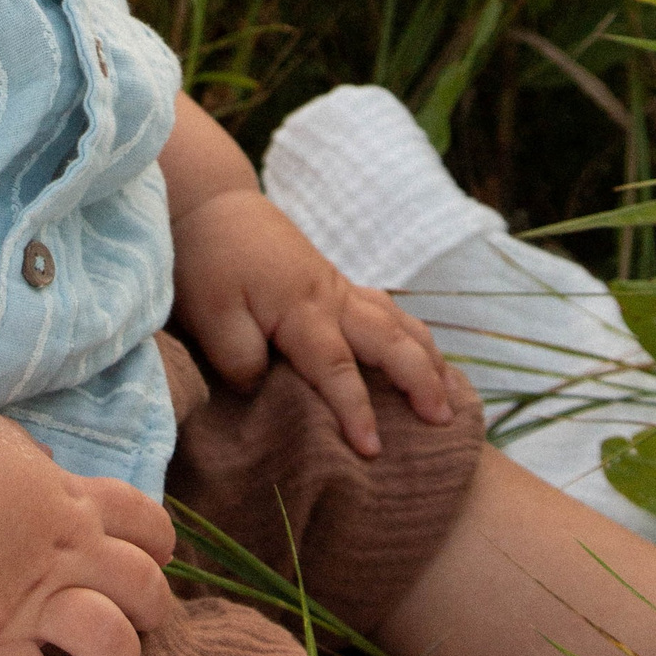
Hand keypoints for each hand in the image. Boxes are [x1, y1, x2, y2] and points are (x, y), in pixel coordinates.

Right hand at [0, 403, 175, 655]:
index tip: (152, 556)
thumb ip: (29, 454)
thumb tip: (44, 461)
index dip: (159, 544)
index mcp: (72, 503)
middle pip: (146, 587)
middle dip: (155, 607)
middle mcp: (66, 557)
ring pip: (112, 643)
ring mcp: (32, 607)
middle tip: (139, 618)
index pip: (147, 524)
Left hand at [169, 189, 451, 457]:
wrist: (211, 205)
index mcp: (302, 310)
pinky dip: (412, 334)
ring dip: (428, 357)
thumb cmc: (207, 262)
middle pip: (391, 340)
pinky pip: (386, 311)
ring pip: (398, 321)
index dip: (356, 410)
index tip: (372, 449)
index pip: (338, 369)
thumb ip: (239, 356)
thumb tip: (264, 389)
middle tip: (442, 421)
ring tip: (449, 395)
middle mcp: (332, 298)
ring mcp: (337, 288)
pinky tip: (421, 354)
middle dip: (421, 381)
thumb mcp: (210, 314)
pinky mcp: (334, 283)